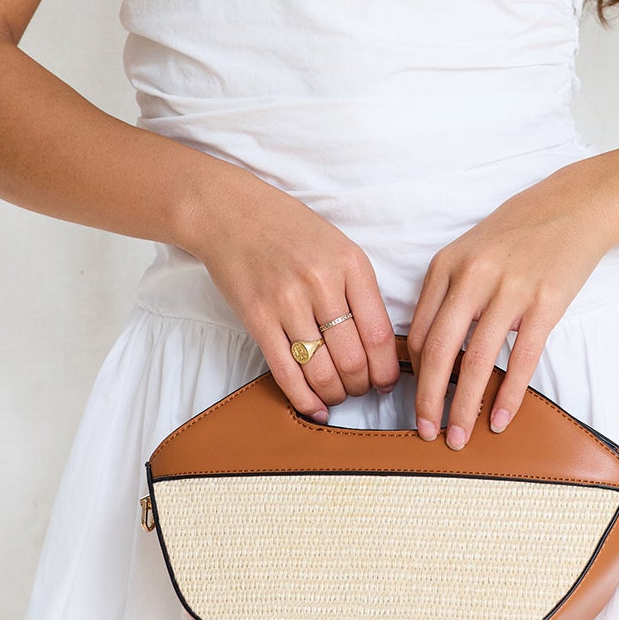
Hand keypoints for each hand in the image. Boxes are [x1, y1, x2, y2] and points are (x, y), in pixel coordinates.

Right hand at [178, 158, 399, 418]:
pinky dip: (303, 398)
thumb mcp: (338, 246)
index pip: (380, 333)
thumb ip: (359, 290)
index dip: (387, 369)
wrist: (231, 212)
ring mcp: (287, 301)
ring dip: (334, 394)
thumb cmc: (289, 230)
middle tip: (360, 391)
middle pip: (353, 358)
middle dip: (361, 386)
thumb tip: (380, 345)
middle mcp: (321, 282)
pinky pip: (285, 370)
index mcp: (350, 264)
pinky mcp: (257, 317)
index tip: (386, 382)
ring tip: (336, 396)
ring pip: (321, 370)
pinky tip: (313, 407)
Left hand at [405, 162, 618, 448]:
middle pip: (439, 349)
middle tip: (424, 433)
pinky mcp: (546, 302)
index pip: (419, 330)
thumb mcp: (472, 251)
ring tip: (457, 437)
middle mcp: (473, 276)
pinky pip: (522, 359)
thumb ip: (450, 292)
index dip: (414, 373)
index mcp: (448, 265)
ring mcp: (510, 289)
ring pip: (477, 360)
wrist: (576, 206)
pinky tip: (500, 419)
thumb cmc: (521, 231)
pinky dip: (508, 395)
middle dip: (428, 399)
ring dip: (464, 406)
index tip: (414, 401)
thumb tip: (431, 349)